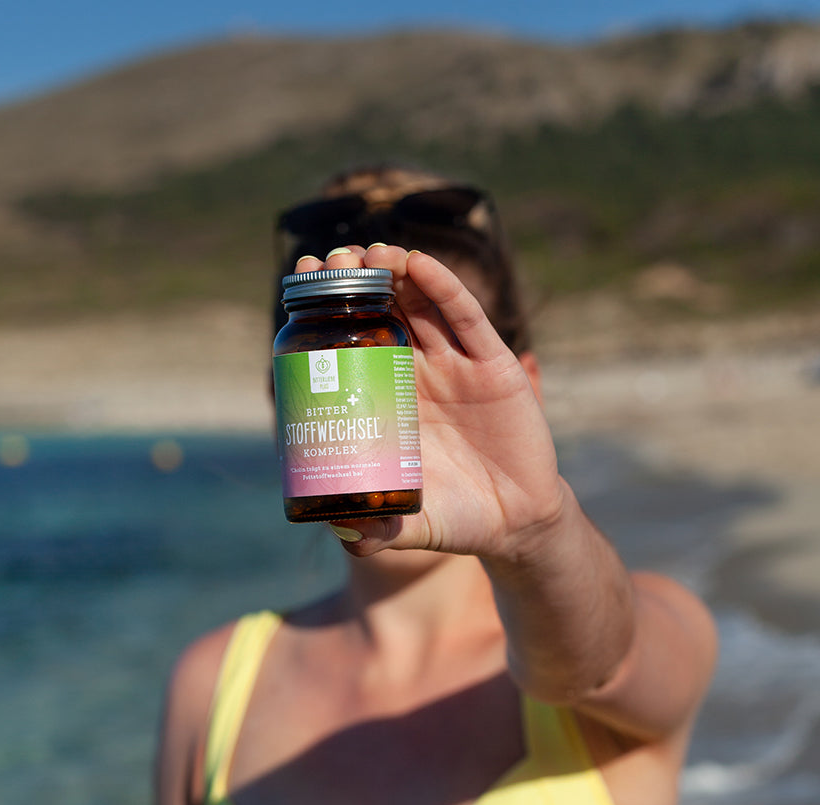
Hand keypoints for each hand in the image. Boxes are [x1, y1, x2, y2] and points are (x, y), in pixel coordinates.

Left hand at [295, 245, 564, 560]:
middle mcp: (418, 374)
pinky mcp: (494, 364)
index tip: (300, 288)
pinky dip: (442, 288)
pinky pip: (465, 318)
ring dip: (394, 272)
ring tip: (367, 252)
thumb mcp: (413, 525)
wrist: (518, 522)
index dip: (328, 314)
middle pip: (382, 311)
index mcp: (389, 401)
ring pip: (420, 304)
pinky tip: (418, 265)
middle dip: (355, 281)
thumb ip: (382, 531)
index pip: (352, 344)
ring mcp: (456, 365)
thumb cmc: (458, 519)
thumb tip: (345, 537)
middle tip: (328, 261)